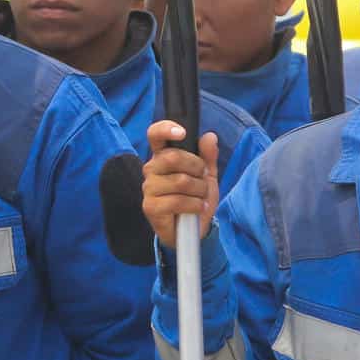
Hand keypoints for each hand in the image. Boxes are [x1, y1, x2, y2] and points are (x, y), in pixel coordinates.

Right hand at [142, 121, 219, 248]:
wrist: (194, 230)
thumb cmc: (196, 198)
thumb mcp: (207, 175)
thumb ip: (208, 156)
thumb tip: (209, 137)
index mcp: (162, 156)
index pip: (155, 135)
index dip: (165, 129)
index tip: (182, 133)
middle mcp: (151, 169)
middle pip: (173, 157)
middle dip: (197, 168)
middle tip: (203, 179)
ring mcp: (149, 188)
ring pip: (180, 181)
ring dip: (199, 190)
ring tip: (200, 197)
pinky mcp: (150, 207)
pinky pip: (177, 200)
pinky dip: (194, 205)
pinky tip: (198, 208)